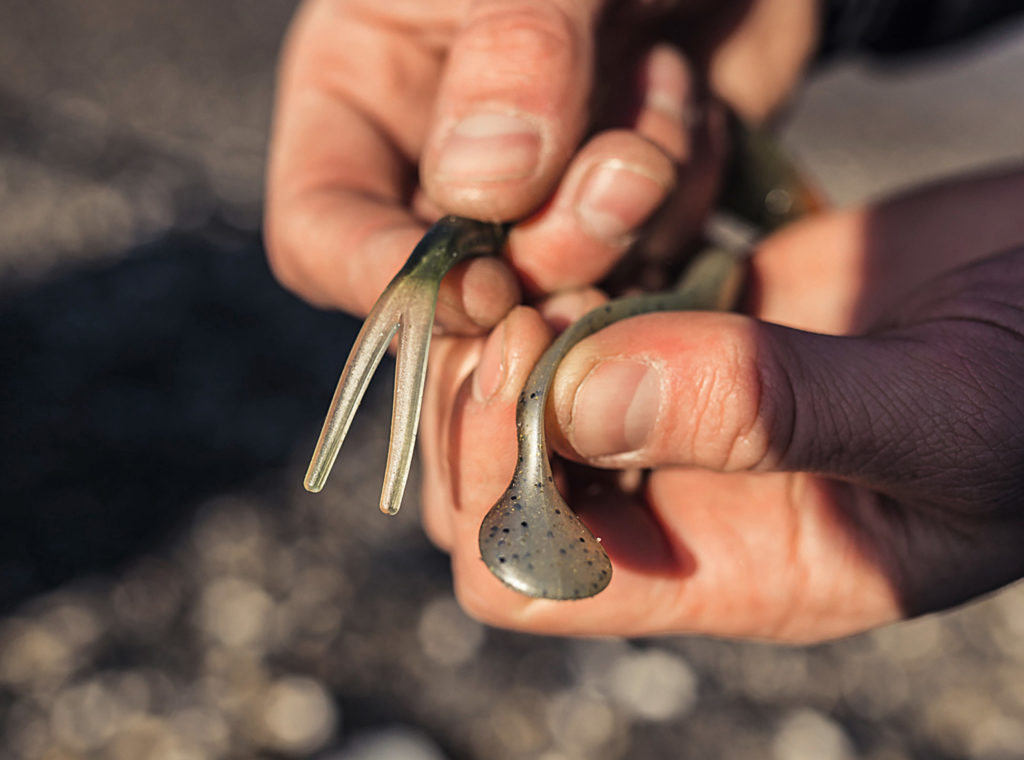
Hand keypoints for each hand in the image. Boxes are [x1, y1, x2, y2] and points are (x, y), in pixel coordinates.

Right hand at [264, 0, 818, 329]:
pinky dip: (684, 196)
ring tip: (666, 80)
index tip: (483, 286)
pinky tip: (694, 100)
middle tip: (627, 176)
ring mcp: (539, 195)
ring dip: (633, 207)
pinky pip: (648, 264)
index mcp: (364, 92)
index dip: (387, 280)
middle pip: (457, 288)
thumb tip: (484, 190)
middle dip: (548, 254)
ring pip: (563, 286)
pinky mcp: (627, 211)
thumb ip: (513, 52)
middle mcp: (441, 161)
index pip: (323, 233)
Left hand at [419, 167, 1023, 641]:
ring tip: (565, 250)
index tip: (528, 362)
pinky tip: (608, 216)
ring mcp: (678, 404)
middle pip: (494, 483)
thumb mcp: (940, 415)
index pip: (529, 576)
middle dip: (480, 396)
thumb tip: (579, 397)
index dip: (492, 487)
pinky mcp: (691, 321)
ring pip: (521, 389)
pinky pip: (577, 305)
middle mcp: (682, 497)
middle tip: (522, 299)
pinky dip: (564, 261)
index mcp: (726, 568)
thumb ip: (767, 415)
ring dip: (514, 318)